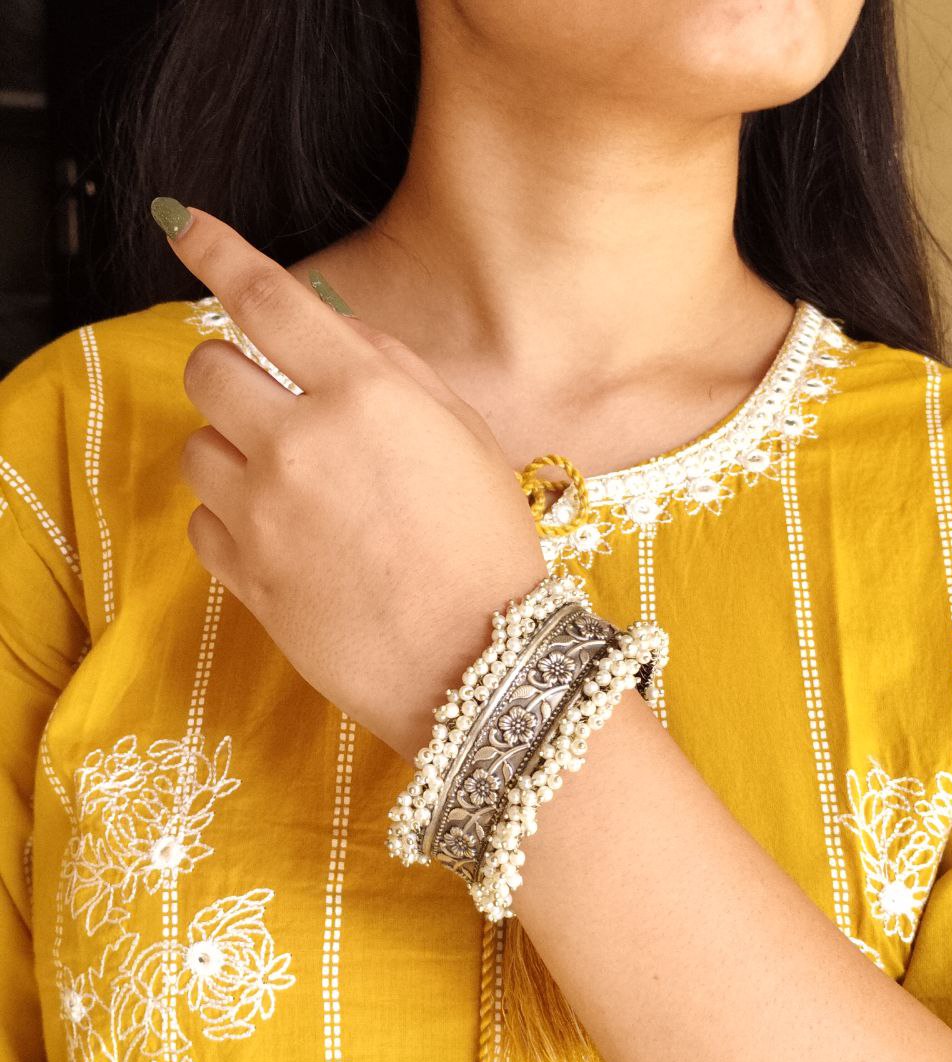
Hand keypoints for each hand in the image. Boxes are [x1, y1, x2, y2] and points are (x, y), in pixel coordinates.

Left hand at [160, 203, 549, 760]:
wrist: (476, 665)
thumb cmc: (488, 549)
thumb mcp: (466, 438)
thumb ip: (394, 371)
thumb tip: (334, 330)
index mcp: (363, 397)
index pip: (267, 299)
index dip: (217, 250)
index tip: (183, 227)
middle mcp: (299, 445)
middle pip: (207, 369)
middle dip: (231, 372)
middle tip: (272, 404)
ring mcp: (263, 514)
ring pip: (195, 447)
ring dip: (229, 449)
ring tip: (285, 483)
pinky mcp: (244, 576)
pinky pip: (201, 520)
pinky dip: (230, 517)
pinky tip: (281, 537)